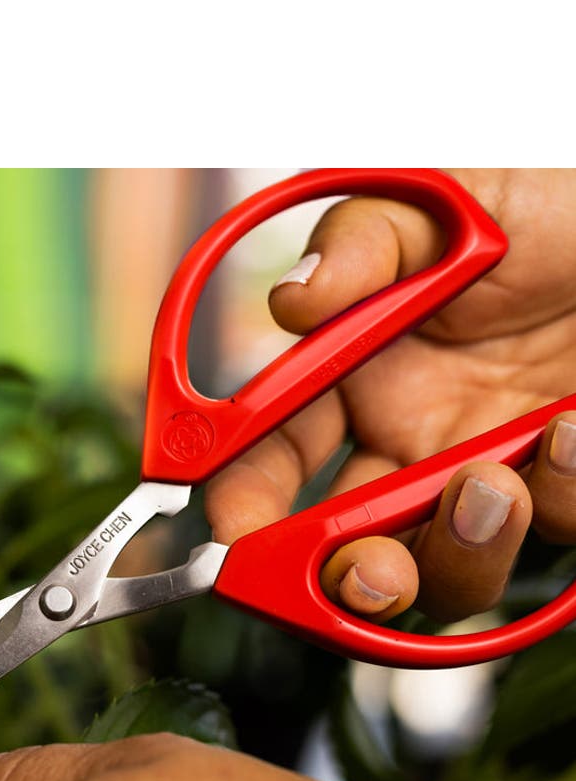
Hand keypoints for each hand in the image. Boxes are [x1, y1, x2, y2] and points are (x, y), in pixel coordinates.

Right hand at [206, 169, 575, 622]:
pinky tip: (570, 433)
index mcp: (361, 380)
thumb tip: (292, 299)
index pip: (276, 459)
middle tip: (373, 573)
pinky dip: (559, 499)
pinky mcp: (564, 489)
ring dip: (463, 550)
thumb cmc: (552, 206)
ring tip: (495, 483)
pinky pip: (555, 533)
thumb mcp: (452, 201)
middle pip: (354, 551)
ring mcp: (491, 472)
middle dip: (352, 579)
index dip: (244, 503)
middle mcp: (415, 443)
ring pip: (451, 572)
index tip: (237, 532)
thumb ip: (367, 241)